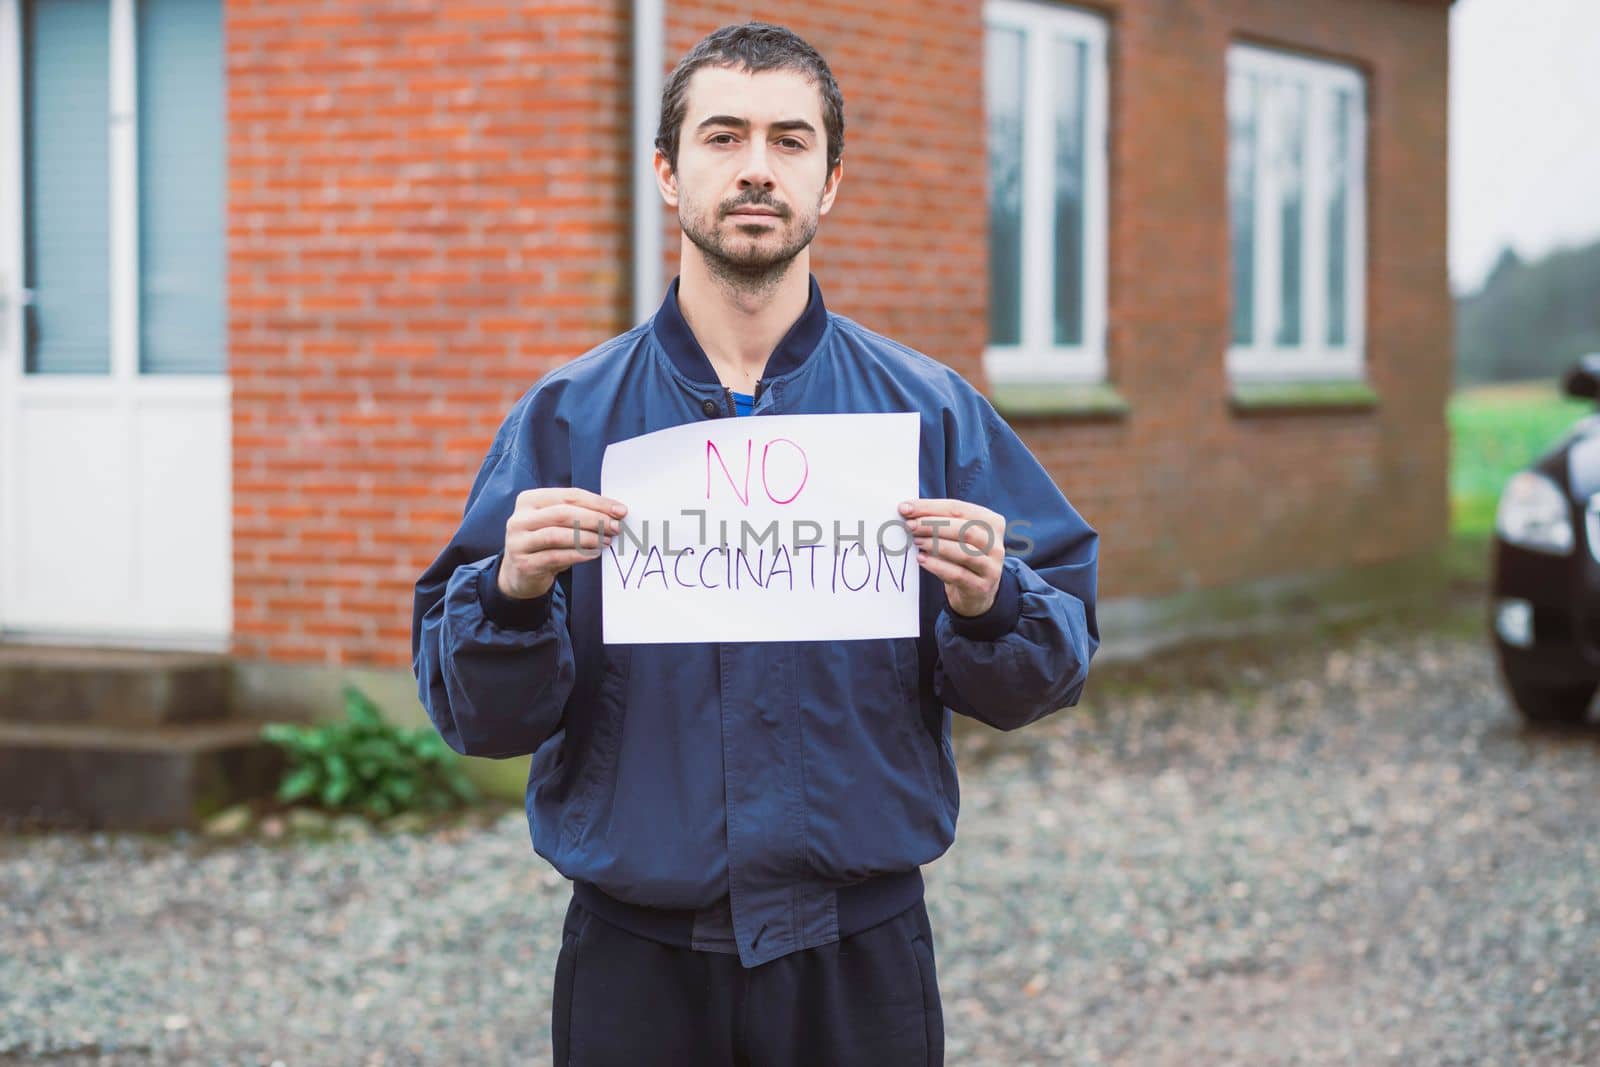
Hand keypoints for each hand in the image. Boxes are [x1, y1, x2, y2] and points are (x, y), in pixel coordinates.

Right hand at [499, 488, 626, 599]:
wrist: (520, 574)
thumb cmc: (546, 543)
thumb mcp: (557, 524)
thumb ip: (579, 514)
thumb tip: (615, 512)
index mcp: (529, 500)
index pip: (568, 496)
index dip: (597, 502)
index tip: (620, 510)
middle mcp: (519, 519)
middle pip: (563, 513)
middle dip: (594, 519)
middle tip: (615, 527)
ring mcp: (518, 542)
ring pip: (558, 534)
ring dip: (587, 537)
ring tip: (606, 541)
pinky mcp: (524, 563)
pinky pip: (555, 556)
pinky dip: (578, 554)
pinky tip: (593, 554)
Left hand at [899, 498, 1005, 616]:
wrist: (976, 592)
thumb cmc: (962, 556)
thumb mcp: (957, 536)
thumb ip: (940, 522)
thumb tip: (908, 511)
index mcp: (991, 523)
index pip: (959, 509)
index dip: (930, 507)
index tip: (905, 508)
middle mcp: (995, 544)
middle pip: (965, 529)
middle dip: (933, 525)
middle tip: (910, 525)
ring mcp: (991, 567)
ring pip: (964, 552)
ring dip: (936, 544)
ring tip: (916, 541)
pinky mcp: (980, 586)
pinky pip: (958, 574)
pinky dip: (937, 566)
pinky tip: (922, 560)